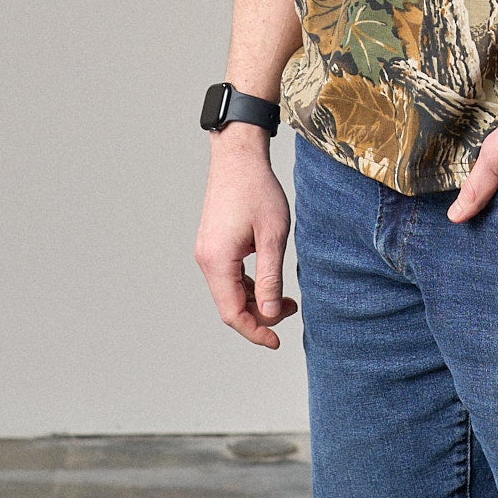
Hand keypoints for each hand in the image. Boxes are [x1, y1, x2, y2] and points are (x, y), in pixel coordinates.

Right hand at [193, 124, 298, 348]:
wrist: (238, 155)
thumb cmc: (257, 190)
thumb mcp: (273, 235)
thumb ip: (271, 278)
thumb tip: (272, 314)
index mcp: (218, 260)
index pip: (232, 313)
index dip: (255, 331)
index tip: (277, 341)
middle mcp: (206, 259)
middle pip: (229, 306)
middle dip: (259, 315)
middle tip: (291, 308)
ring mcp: (207, 251)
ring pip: (228, 292)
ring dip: (255, 300)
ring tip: (286, 297)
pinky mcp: (213, 243)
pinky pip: (228, 276)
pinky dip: (247, 285)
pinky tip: (268, 280)